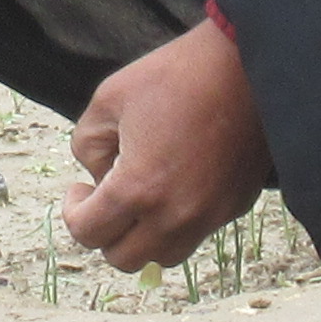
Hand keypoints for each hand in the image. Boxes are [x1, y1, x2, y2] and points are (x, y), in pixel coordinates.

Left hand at [61, 13, 270, 274]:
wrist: (246, 62)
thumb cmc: (175, 74)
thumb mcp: (109, 99)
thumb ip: (87, 146)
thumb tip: (99, 177)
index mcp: (139, 189)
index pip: (88, 234)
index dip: (73, 212)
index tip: (79, 189)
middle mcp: (177, 215)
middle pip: (125, 258)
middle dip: (106, 232)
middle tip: (105, 196)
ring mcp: (212, 215)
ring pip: (164, 256)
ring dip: (143, 236)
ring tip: (141, 196)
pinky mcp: (237, 205)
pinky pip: (198, 232)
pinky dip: (178, 221)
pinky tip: (177, 182)